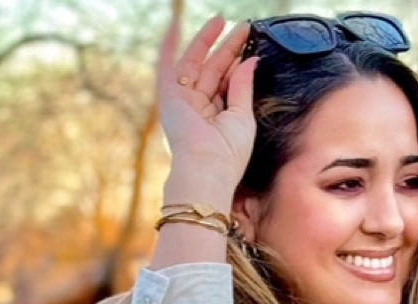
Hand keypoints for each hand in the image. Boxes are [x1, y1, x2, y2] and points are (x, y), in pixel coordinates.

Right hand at [156, 14, 259, 198]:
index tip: (250, 43)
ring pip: (195, 64)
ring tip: (221, 20)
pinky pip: (166, 66)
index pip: (227, 82)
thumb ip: (244, 86)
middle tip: (243, 27)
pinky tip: (175, 24)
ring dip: (206, 41)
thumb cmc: (228, 153)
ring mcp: (183, 103)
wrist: (206, 168)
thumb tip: (251, 60)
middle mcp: (198, 109)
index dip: (237, 62)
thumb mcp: (243, 116)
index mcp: (216, 117)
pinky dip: (169, 46)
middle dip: (227, 48)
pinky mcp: (169, 99)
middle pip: (213, 70)